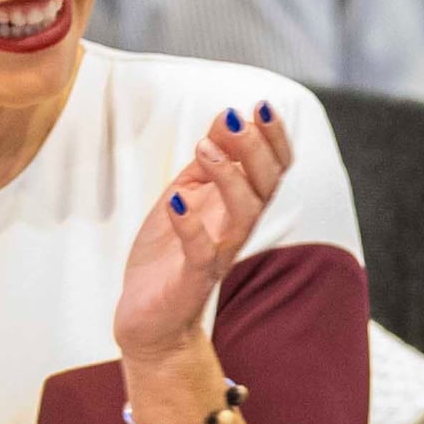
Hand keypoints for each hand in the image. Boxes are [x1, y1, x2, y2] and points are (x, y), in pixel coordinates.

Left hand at [110, 94, 292, 364]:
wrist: (149, 317)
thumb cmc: (169, 253)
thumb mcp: (187, 193)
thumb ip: (209, 160)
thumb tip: (229, 115)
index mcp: (240, 205)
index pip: (274, 168)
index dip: (275, 138)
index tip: (262, 105)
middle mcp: (237, 228)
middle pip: (265, 186)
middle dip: (255, 149)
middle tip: (234, 119)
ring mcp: (218, 254)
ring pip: (244, 214)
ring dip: (227, 177)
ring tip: (203, 148)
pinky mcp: (193, 279)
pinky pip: (201, 253)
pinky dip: (190, 227)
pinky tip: (175, 202)